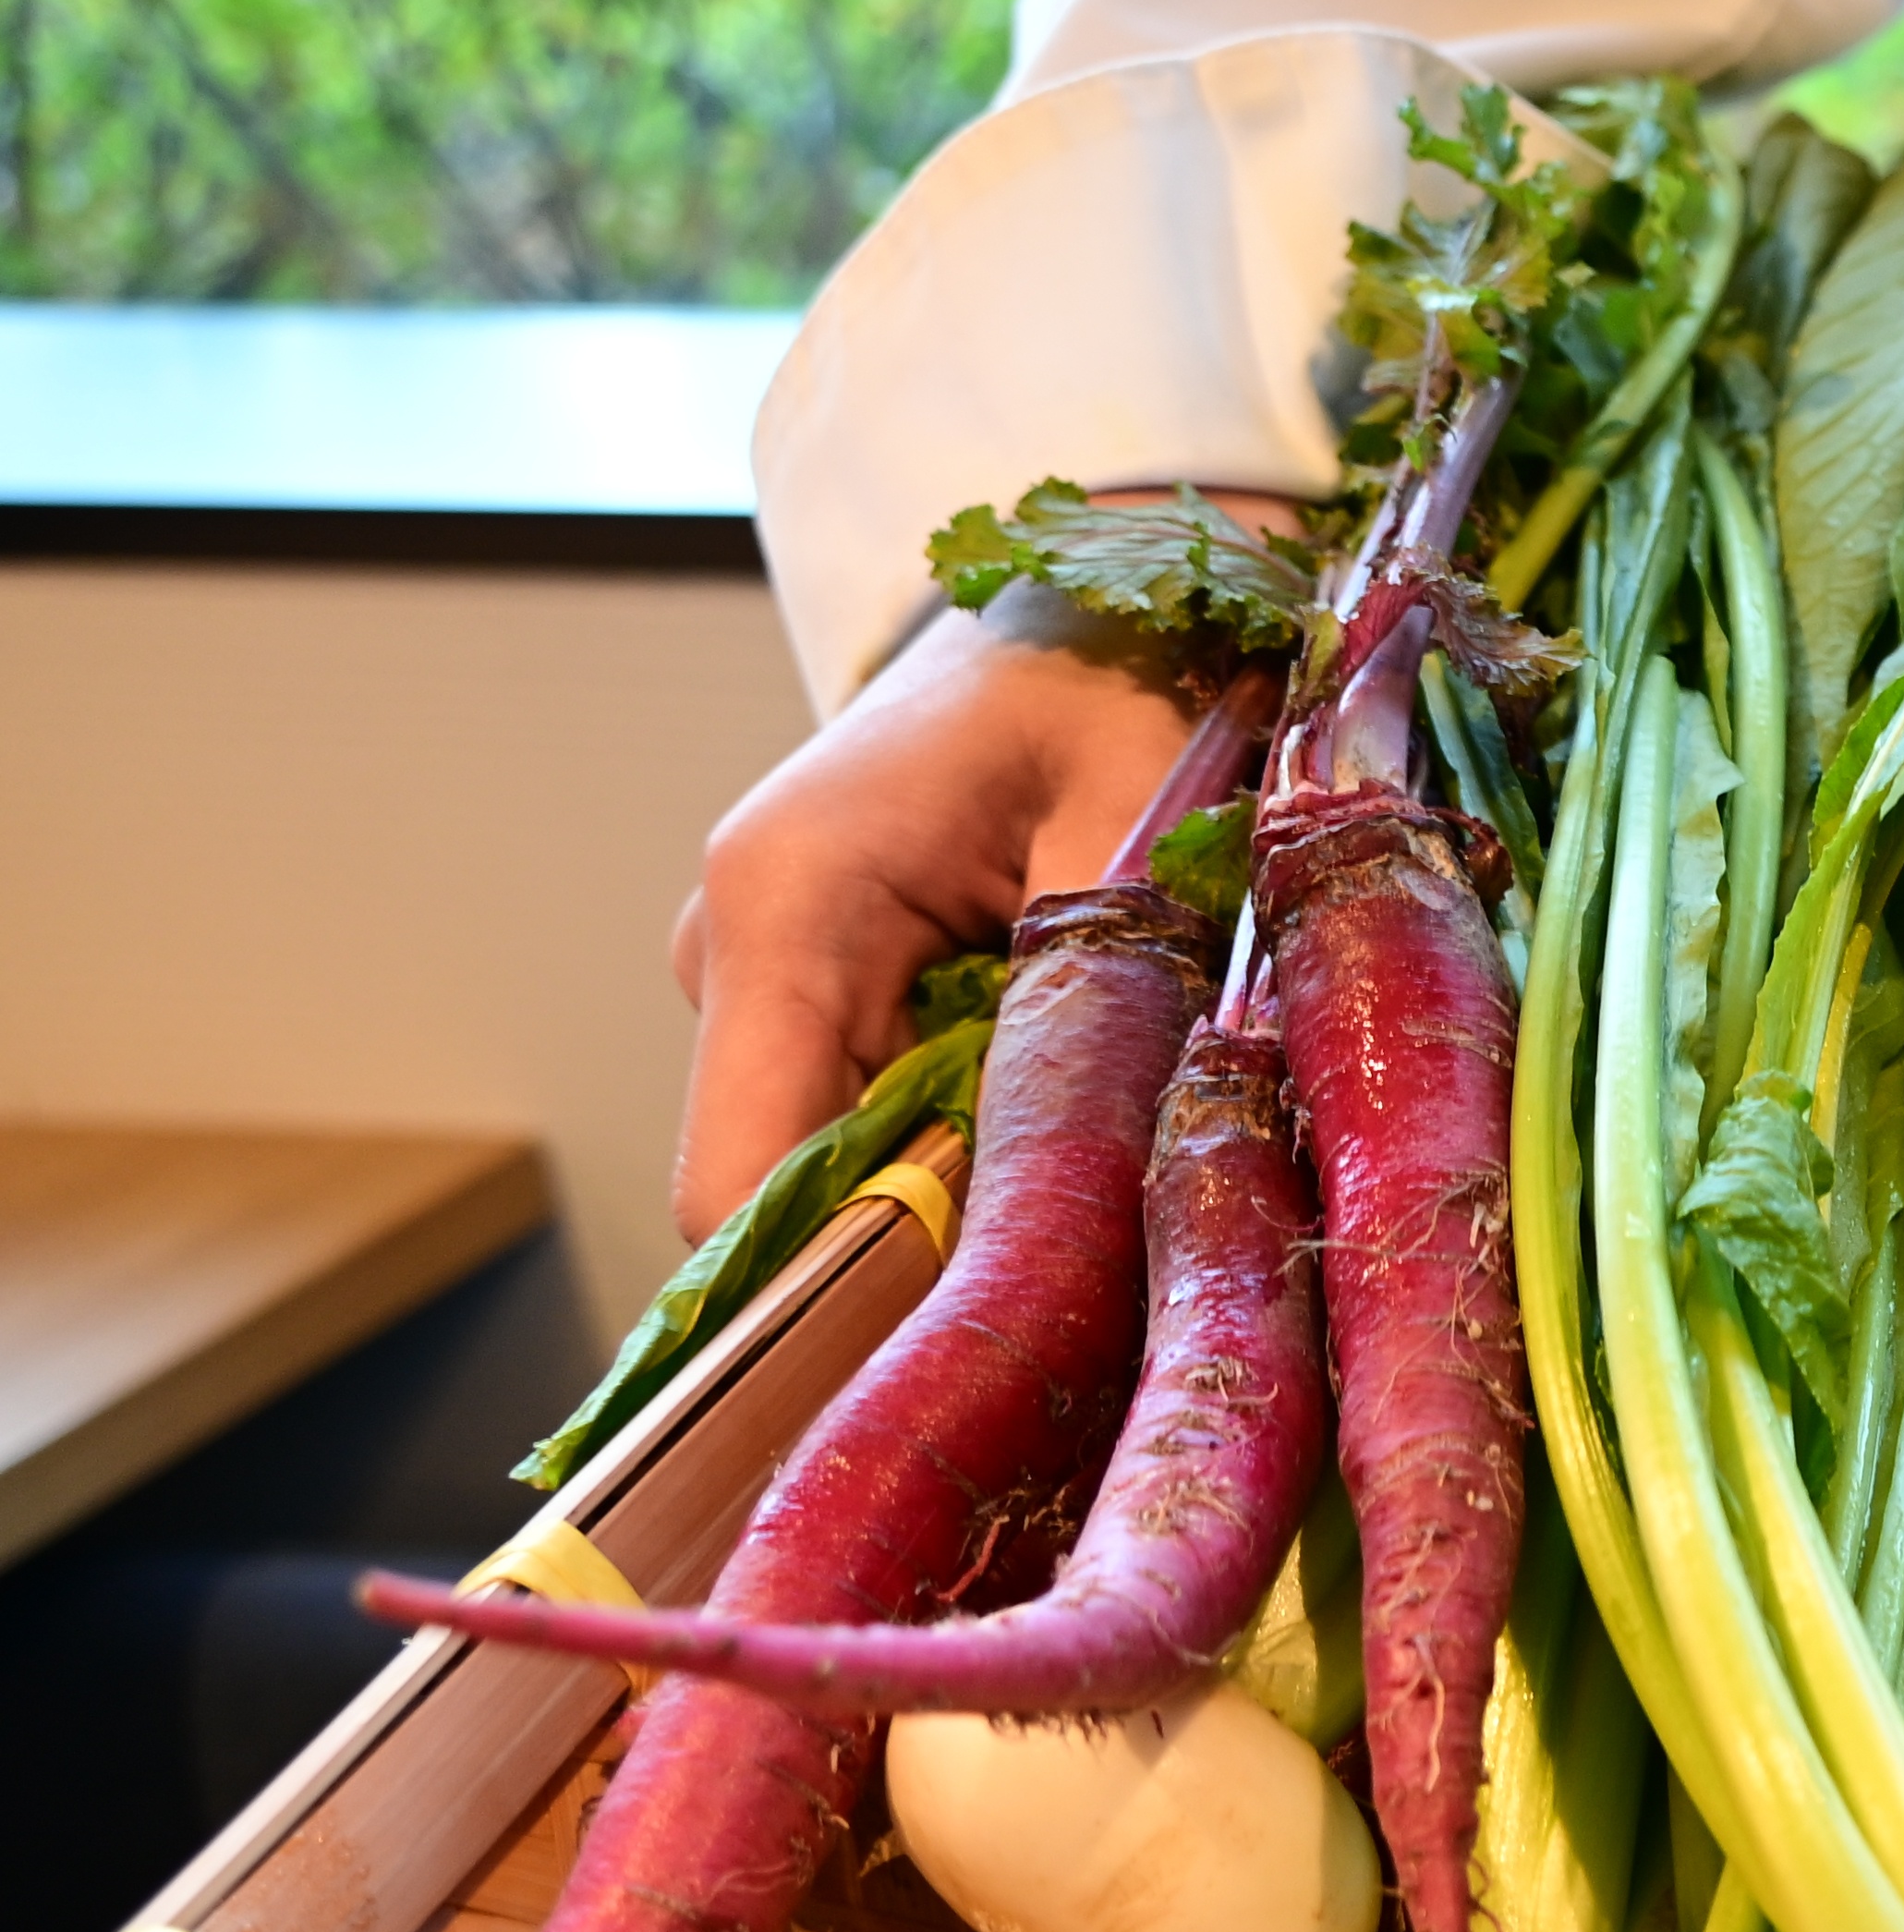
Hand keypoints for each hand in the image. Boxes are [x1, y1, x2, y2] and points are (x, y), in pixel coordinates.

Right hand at [667, 498, 1292, 1233]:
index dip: (838, 1286)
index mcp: (786, 902)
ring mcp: (764, 978)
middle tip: (1089, 1261)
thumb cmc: (1116, 679)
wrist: (1082, 604)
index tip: (976, 1327)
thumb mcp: (1138, 824)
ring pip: (839, 1166)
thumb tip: (1093, 1179)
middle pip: (787, 1194)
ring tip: (1103, 1162)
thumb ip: (1097, 997)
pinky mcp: (814, 991)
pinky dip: (970, 1142)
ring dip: (962, 1191)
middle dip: (925, 1249)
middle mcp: (737, 952)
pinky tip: (1070, 1110)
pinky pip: (875, 1115)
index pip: (737, 1184)